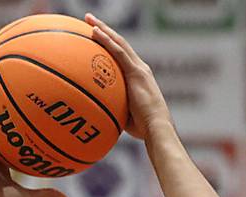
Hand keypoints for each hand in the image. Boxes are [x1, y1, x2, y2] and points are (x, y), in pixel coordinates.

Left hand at [85, 13, 172, 139]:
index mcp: (139, 77)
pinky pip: (118, 51)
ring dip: (103, 29)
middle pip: (120, 43)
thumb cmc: (144, 128)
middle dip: (105, 30)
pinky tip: (94, 31)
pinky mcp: (136, 72)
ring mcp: (139, 68)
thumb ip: (115, 108)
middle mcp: (140, 68)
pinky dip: (106, 40)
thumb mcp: (126, 115)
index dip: (111, 44)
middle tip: (90, 20)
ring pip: (118, 42)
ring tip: (88, 19)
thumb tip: (100, 113)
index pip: (124, 56)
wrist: (157, 127)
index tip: (99, 37)